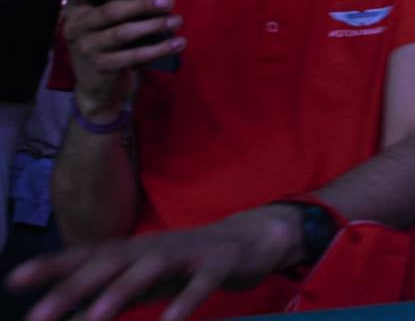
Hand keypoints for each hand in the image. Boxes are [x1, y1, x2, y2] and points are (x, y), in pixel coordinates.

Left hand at [6, 204, 304, 320]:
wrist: (253, 239)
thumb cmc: (189, 264)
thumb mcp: (147, 278)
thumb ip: (113, 293)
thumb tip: (74, 312)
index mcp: (134, 251)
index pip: (86, 256)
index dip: (51, 267)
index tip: (14, 281)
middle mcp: (154, 248)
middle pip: (108, 263)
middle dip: (71, 290)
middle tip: (38, 317)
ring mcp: (187, 253)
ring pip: (148, 270)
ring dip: (118, 293)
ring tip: (93, 319)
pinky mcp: (219, 263)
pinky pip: (200, 284)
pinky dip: (184, 303)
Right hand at [62, 0, 184, 121]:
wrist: (96, 86)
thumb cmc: (107, 41)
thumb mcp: (103, 22)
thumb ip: (117, 4)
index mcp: (76, 8)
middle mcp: (77, 27)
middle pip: (110, 11)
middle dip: (142, 5)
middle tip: (168, 0)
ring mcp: (87, 48)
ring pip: (124, 33)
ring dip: (154, 26)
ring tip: (177, 20)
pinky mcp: (102, 67)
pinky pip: (135, 56)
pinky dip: (159, 49)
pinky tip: (178, 43)